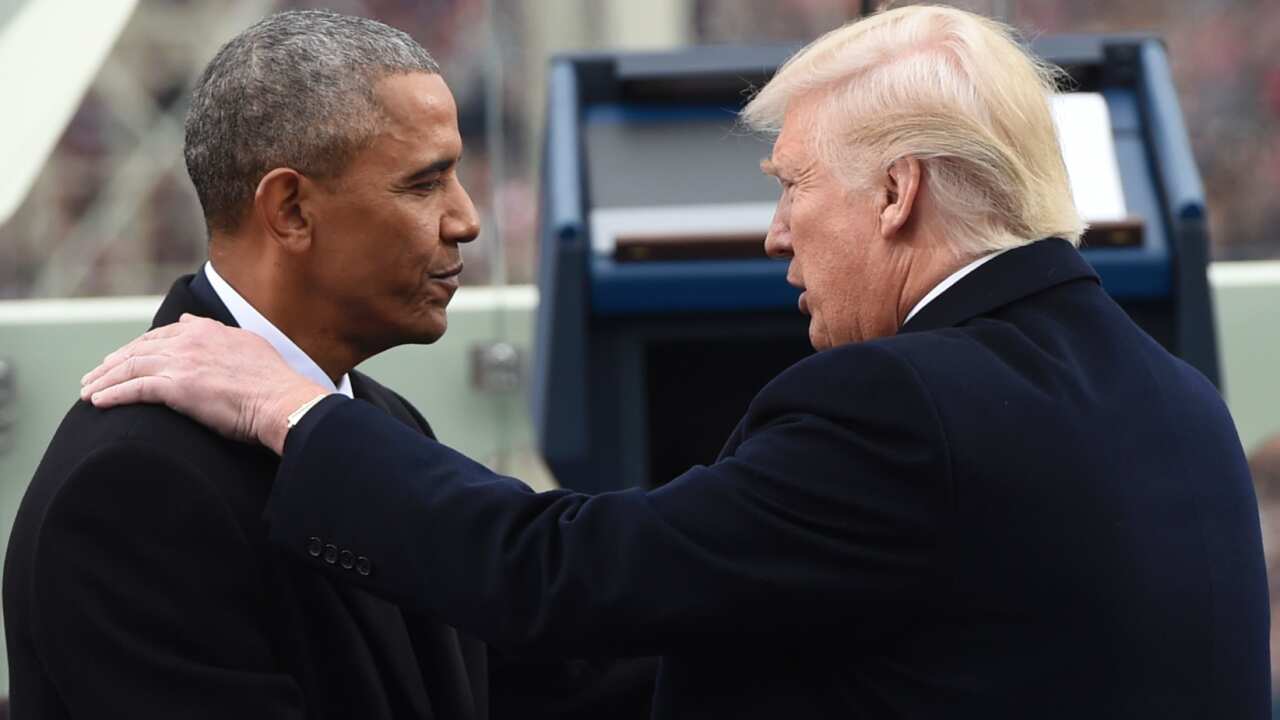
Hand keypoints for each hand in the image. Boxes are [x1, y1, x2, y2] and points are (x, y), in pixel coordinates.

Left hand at [79, 314, 328, 453]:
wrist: (283, 401)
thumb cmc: (273, 383)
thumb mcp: (248, 345)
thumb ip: (218, 333)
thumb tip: (191, 323)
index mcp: (207, 331)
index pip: (161, 336)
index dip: (138, 347)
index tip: (123, 358)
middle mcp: (191, 341)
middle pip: (138, 349)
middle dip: (112, 362)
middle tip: (94, 375)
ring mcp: (182, 363)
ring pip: (130, 367)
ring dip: (104, 379)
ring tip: (88, 390)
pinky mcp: (177, 387)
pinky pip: (134, 389)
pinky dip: (112, 394)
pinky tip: (97, 402)